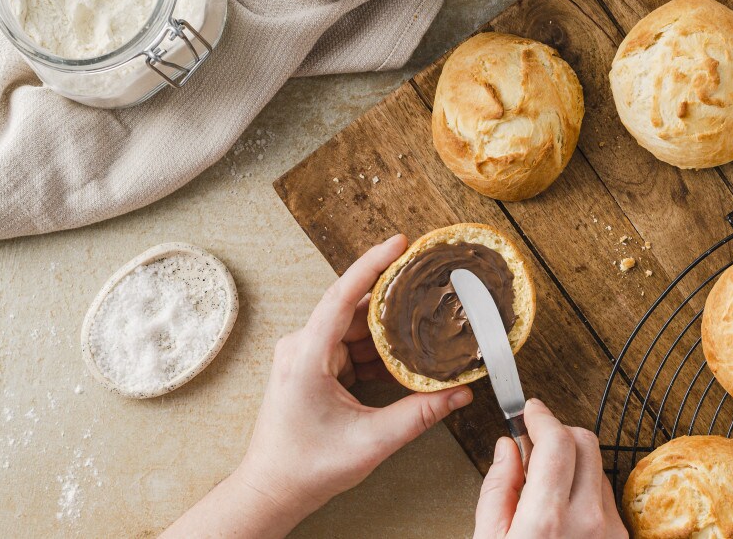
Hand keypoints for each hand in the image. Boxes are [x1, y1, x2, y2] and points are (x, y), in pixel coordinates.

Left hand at [227, 234, 472, 533]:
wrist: (273, 488)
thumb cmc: (307, 466)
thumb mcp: (371, 442)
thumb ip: (418, 415)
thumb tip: (458, 394)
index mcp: (306, 357)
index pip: (341, 297)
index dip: (371, 266)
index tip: (398, 243)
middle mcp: (301, 347)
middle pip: (352, 309)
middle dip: (392, 297)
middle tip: (426, 278)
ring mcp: (305, 355)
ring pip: (353, 327)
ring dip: (386, 328)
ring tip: (422, 319)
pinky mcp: (312, 367)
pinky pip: (349, 345)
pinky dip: (376, 348)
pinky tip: (402, 355)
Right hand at [473, 399, 627, 538]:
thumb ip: (497, 489)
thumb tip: (508, 448)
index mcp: (547, 520)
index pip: (556, 442)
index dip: (542, 417)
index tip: (531, 411)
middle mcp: (587, 521)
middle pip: (584, 444)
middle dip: (558, 431)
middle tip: (535, 440)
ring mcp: (609, 530)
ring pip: (597, 467)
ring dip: (572, 461)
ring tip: (545, 482)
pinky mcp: (620, 537)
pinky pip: (605, 494)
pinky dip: (584, 487)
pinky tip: (563, 504)